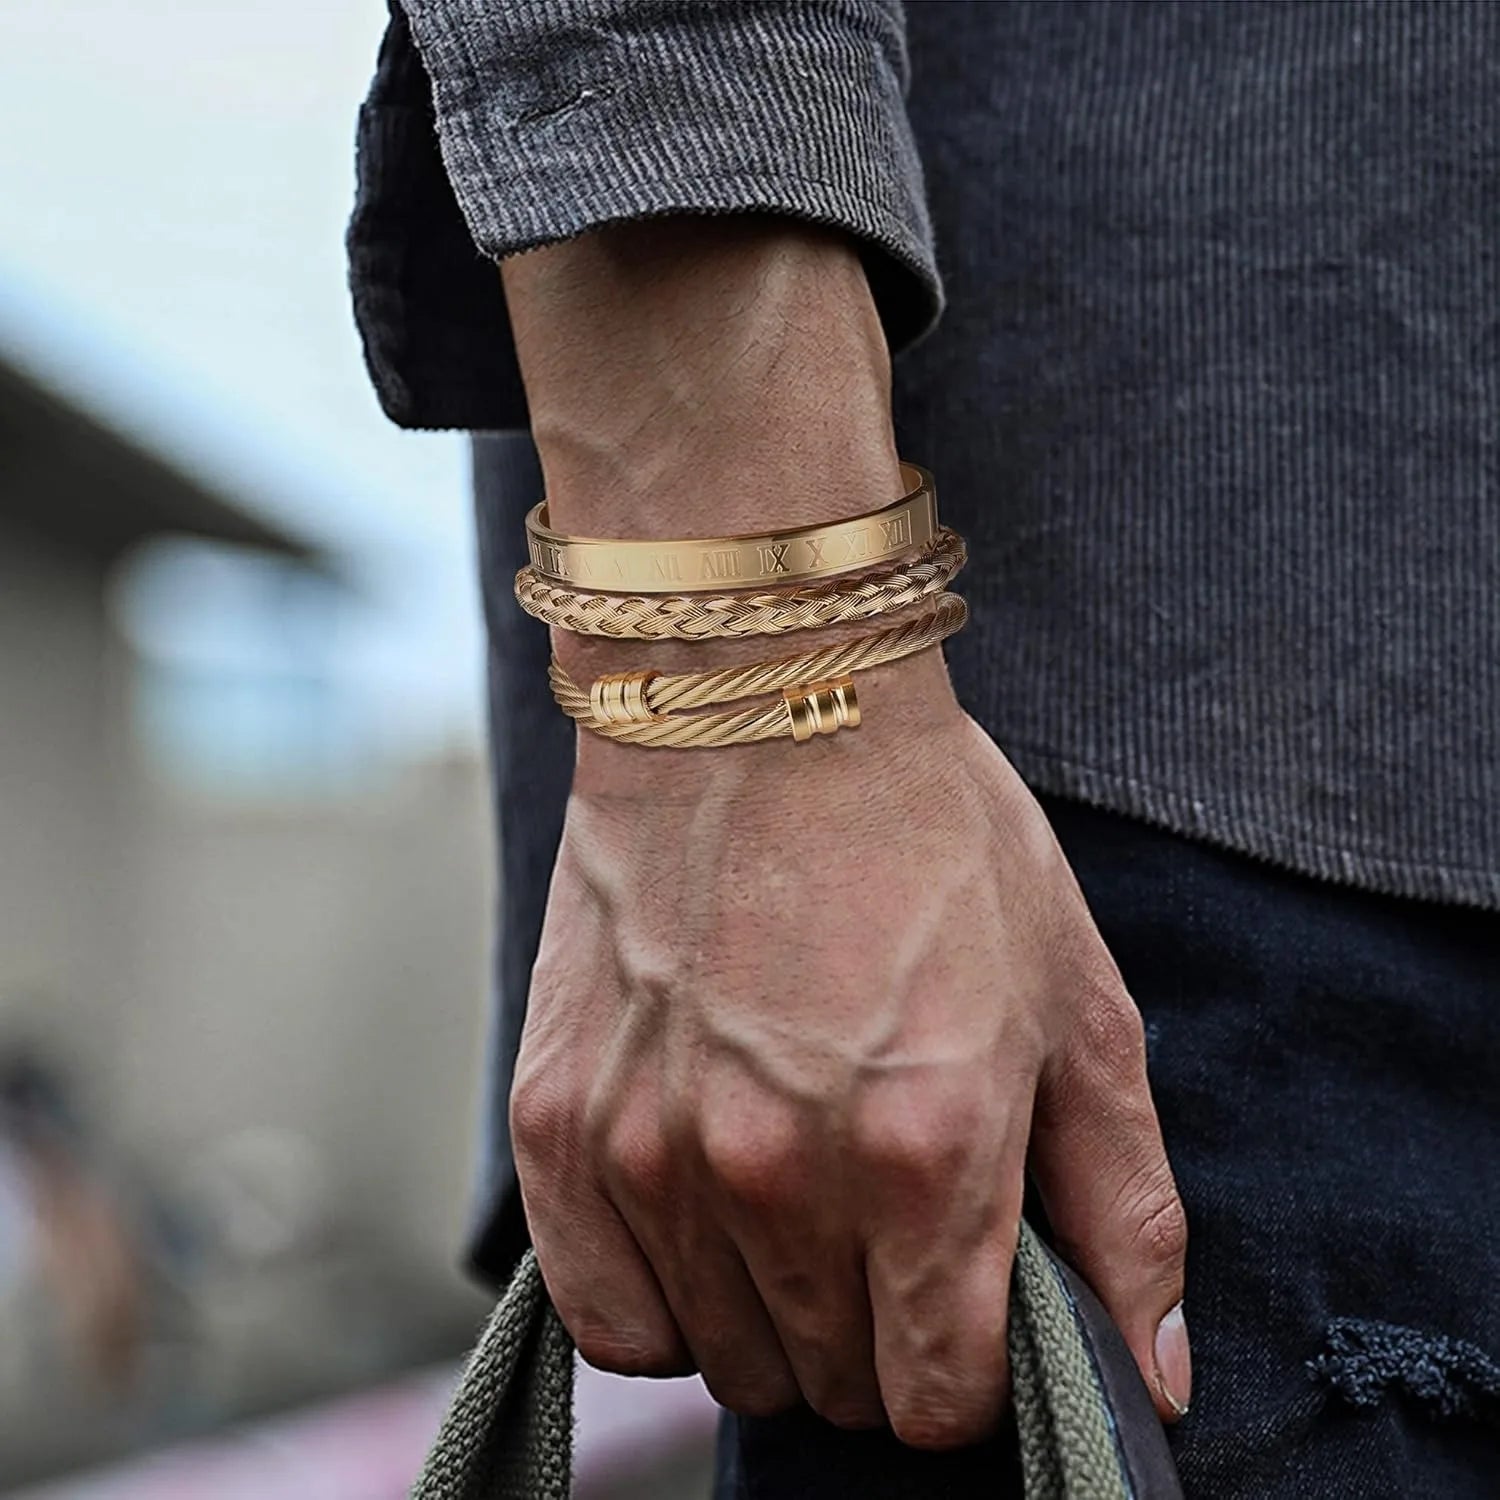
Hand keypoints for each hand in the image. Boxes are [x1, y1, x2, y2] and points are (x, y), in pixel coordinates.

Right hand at [511, 650, 1190, 1446]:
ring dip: (769, 1311)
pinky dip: (656, 1301)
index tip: (952, 1298)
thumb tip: (1153, 1376)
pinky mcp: (559, 1124)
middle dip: (870, 1335)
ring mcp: (652, 1153)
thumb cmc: (931, 840)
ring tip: (787, 1192)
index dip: (961, 1369)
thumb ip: (1123, 1202)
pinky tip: (695, 1217)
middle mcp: (778, 1175)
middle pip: (830, 1385)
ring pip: (724, 1359)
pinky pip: (606, 1320)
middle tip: (873, 1220)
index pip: (938, 1398)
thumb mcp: (1071, 1002)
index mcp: (926, 1153)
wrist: (764, 707)